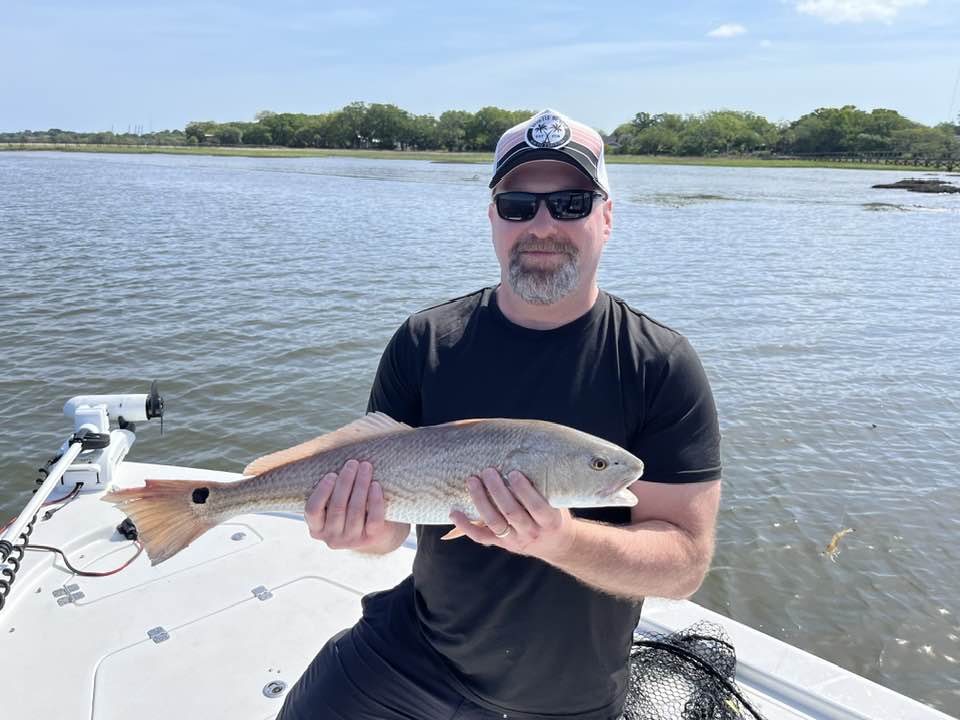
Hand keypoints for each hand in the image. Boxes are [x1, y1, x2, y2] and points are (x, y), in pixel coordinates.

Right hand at [305, 459, 405, 551]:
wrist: (377, 532)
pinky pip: (373, 518)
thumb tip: (336, 462)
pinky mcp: (371, 539)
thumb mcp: (335, 504)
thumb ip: (331, 491)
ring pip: (355, 510)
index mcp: (317, 529)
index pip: (313, 511)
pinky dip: (375, 500)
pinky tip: (375, 485)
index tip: (332, 474)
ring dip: (361, 485)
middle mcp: (332, 538)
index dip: (322, 492)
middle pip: (337, 507)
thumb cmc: (350, 509)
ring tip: (365, 467)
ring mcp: (351, 540)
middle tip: (352, 463)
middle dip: (345, 482)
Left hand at [448, 468, 577, 560]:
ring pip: (494, 522)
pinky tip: (454, 512)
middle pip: (511, 512)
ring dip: (481, 501)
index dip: (524, 490)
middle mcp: (532, 532)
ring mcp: (515, 540)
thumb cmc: (555, 514)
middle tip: (488, 471)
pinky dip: (465, 525)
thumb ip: (543, 488)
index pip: (536, 506)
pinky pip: (480, 536)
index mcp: (549, 521)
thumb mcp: (557, 502)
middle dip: (497, 490)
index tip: (513, 473)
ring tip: (472, 481)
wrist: (557, 545)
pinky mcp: (502, 544)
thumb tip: (527, 457)